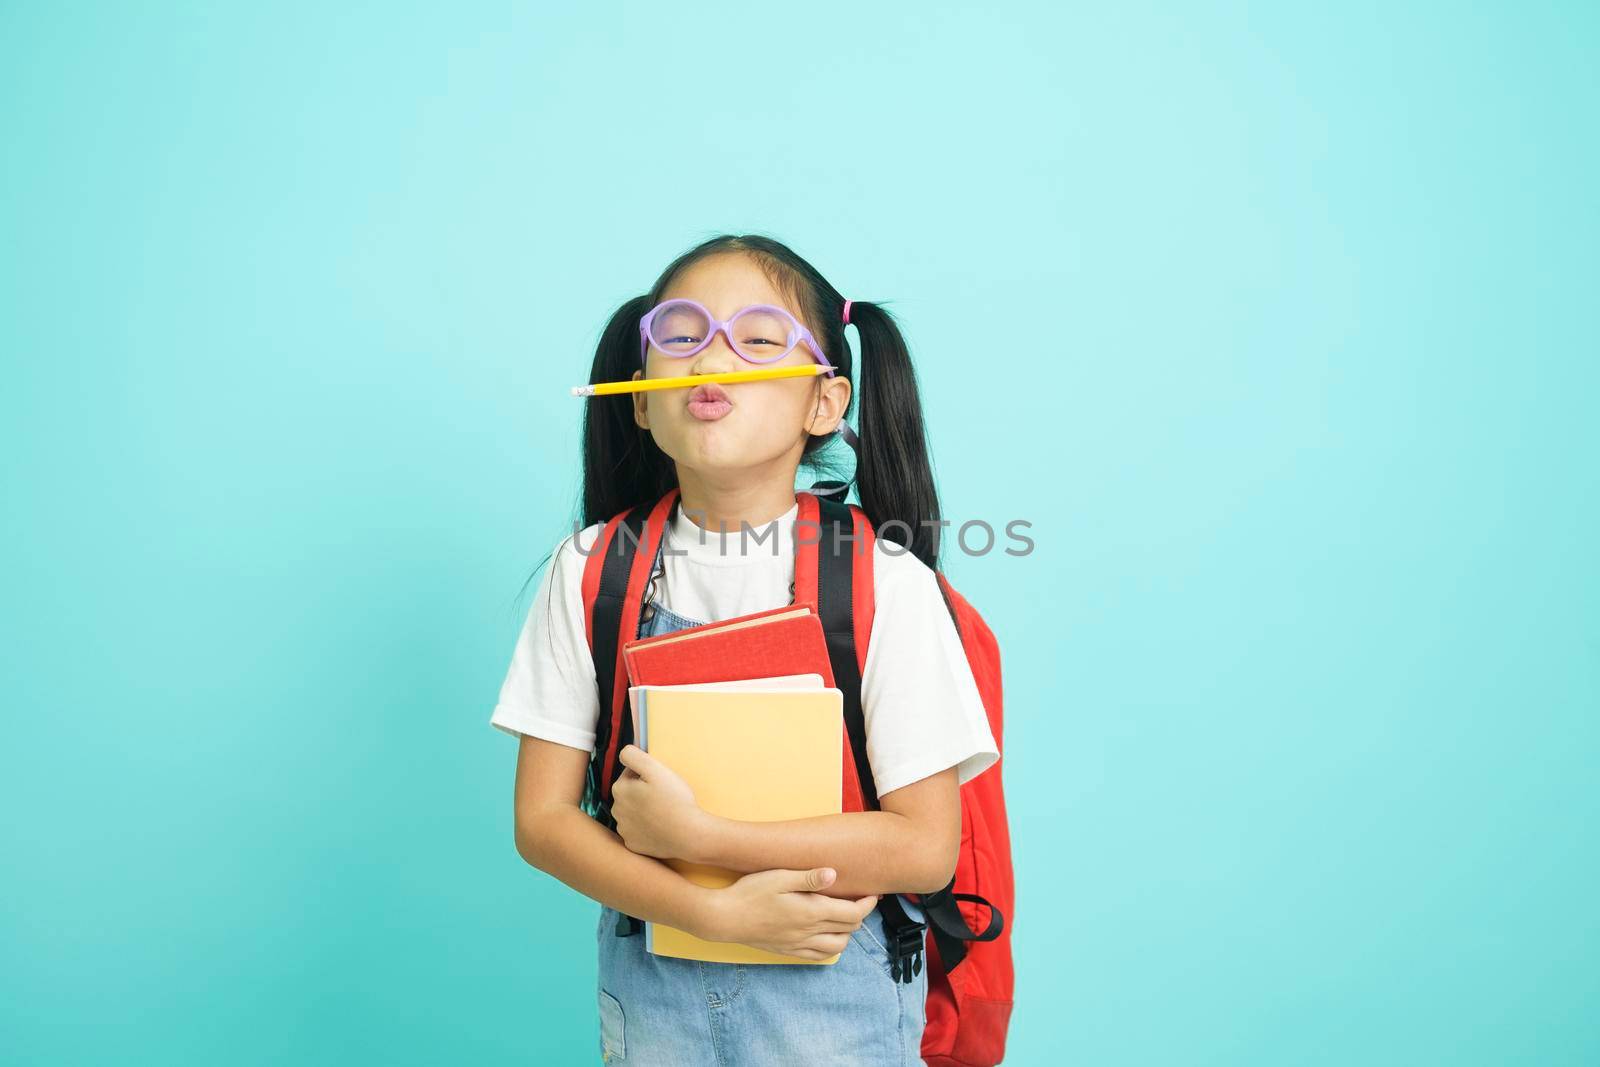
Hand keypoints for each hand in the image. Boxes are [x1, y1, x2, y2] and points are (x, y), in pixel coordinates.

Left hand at [611, 744, 706, 859]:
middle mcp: (617, 810)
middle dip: (642, 792)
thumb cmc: (674, 800)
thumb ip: (634, 756)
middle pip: (630, 794)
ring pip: (633, 813)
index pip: (630, 773)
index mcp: (619, 789)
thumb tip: (624, 754)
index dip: (646, 774)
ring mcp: (624, 830)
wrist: (688, 835)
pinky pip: (638, 832)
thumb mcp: (655, 769)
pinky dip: (647, 828)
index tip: (660, 780)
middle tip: (664, 795)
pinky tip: (661, 826)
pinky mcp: (633, 845)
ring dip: (644, 810)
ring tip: (664, 811)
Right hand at [700, 867, 878, 960]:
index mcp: (811, 911)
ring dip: (847, 933)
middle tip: (862, 901)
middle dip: (861, 915)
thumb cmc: (750, 892)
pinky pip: (818, 956)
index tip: (873, 893)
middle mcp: (809, 932)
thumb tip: (834, 874)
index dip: (868, 904)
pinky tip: (826, 936)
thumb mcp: (779, 877)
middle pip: (848, 929)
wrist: (724, 918)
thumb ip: (808, 877)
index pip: (853, 913)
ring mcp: (798, 944)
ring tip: (845, 917)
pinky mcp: (788, 950)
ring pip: (836, 947)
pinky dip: (830, 947)